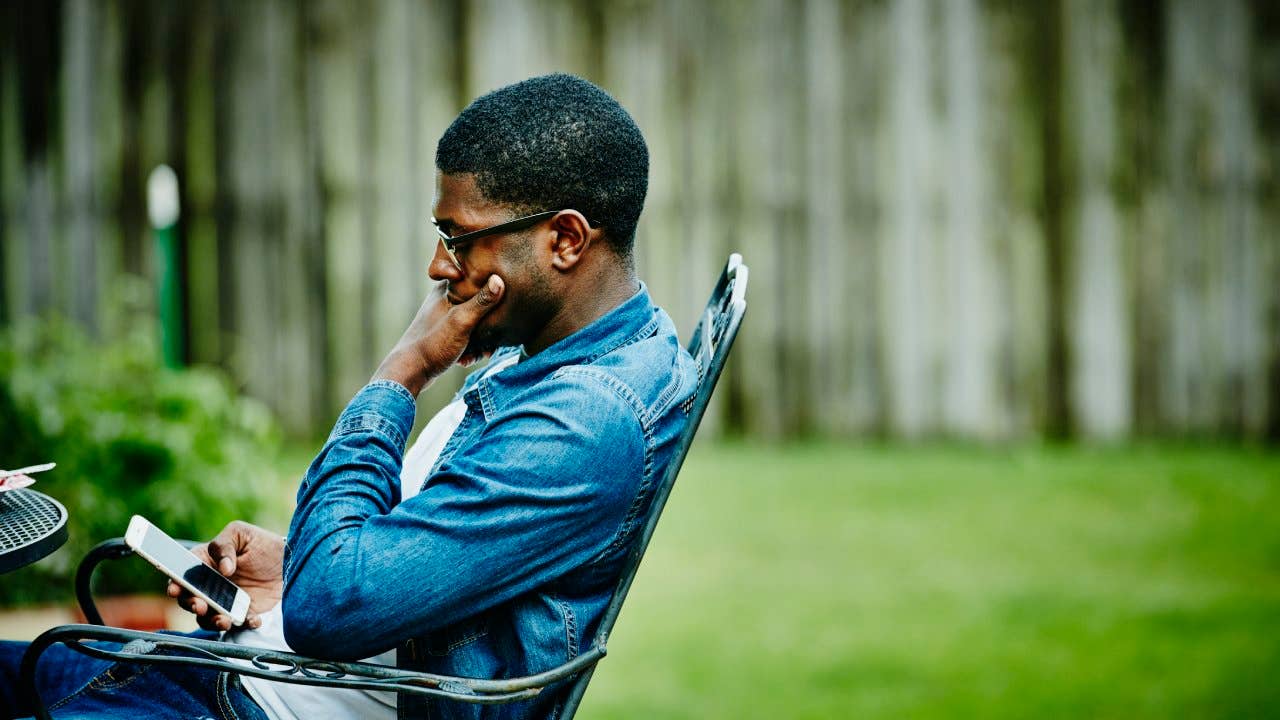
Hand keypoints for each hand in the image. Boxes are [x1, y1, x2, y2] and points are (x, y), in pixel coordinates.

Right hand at [166, 520, 283, 631]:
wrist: (291, 561)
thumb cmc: (263, 544)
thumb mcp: (242, 534)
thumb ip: (225, 545)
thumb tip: (223, 568)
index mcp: (205, 563)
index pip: (183, 574)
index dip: (175, 582)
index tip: (176, 589)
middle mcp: (211, 585)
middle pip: (191, 599)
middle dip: (191, 605)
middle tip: (200, 605)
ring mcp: (225, 601)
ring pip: (209, 617)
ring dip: (212, 621)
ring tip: (223, 619)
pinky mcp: (242, 613)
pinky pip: (237, 624)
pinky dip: (243, 624)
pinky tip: (252, 619)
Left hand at [372, 275, 504, 395]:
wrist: (411, 371)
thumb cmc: (433, 344)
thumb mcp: (461, 321)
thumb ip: (481, 302)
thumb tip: (499, 280)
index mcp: (446, 289)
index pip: (476, 278)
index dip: (491, 290)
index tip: (501, 304)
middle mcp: (445, 299)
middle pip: (479, 303)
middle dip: (489, 324)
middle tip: (492, 340)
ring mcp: (445, 316)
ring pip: (476, 322)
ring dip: (482, 340)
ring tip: (480, 354)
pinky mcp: (446, 332)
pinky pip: (468, 335)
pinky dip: (472, 347)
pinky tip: (468, 359)